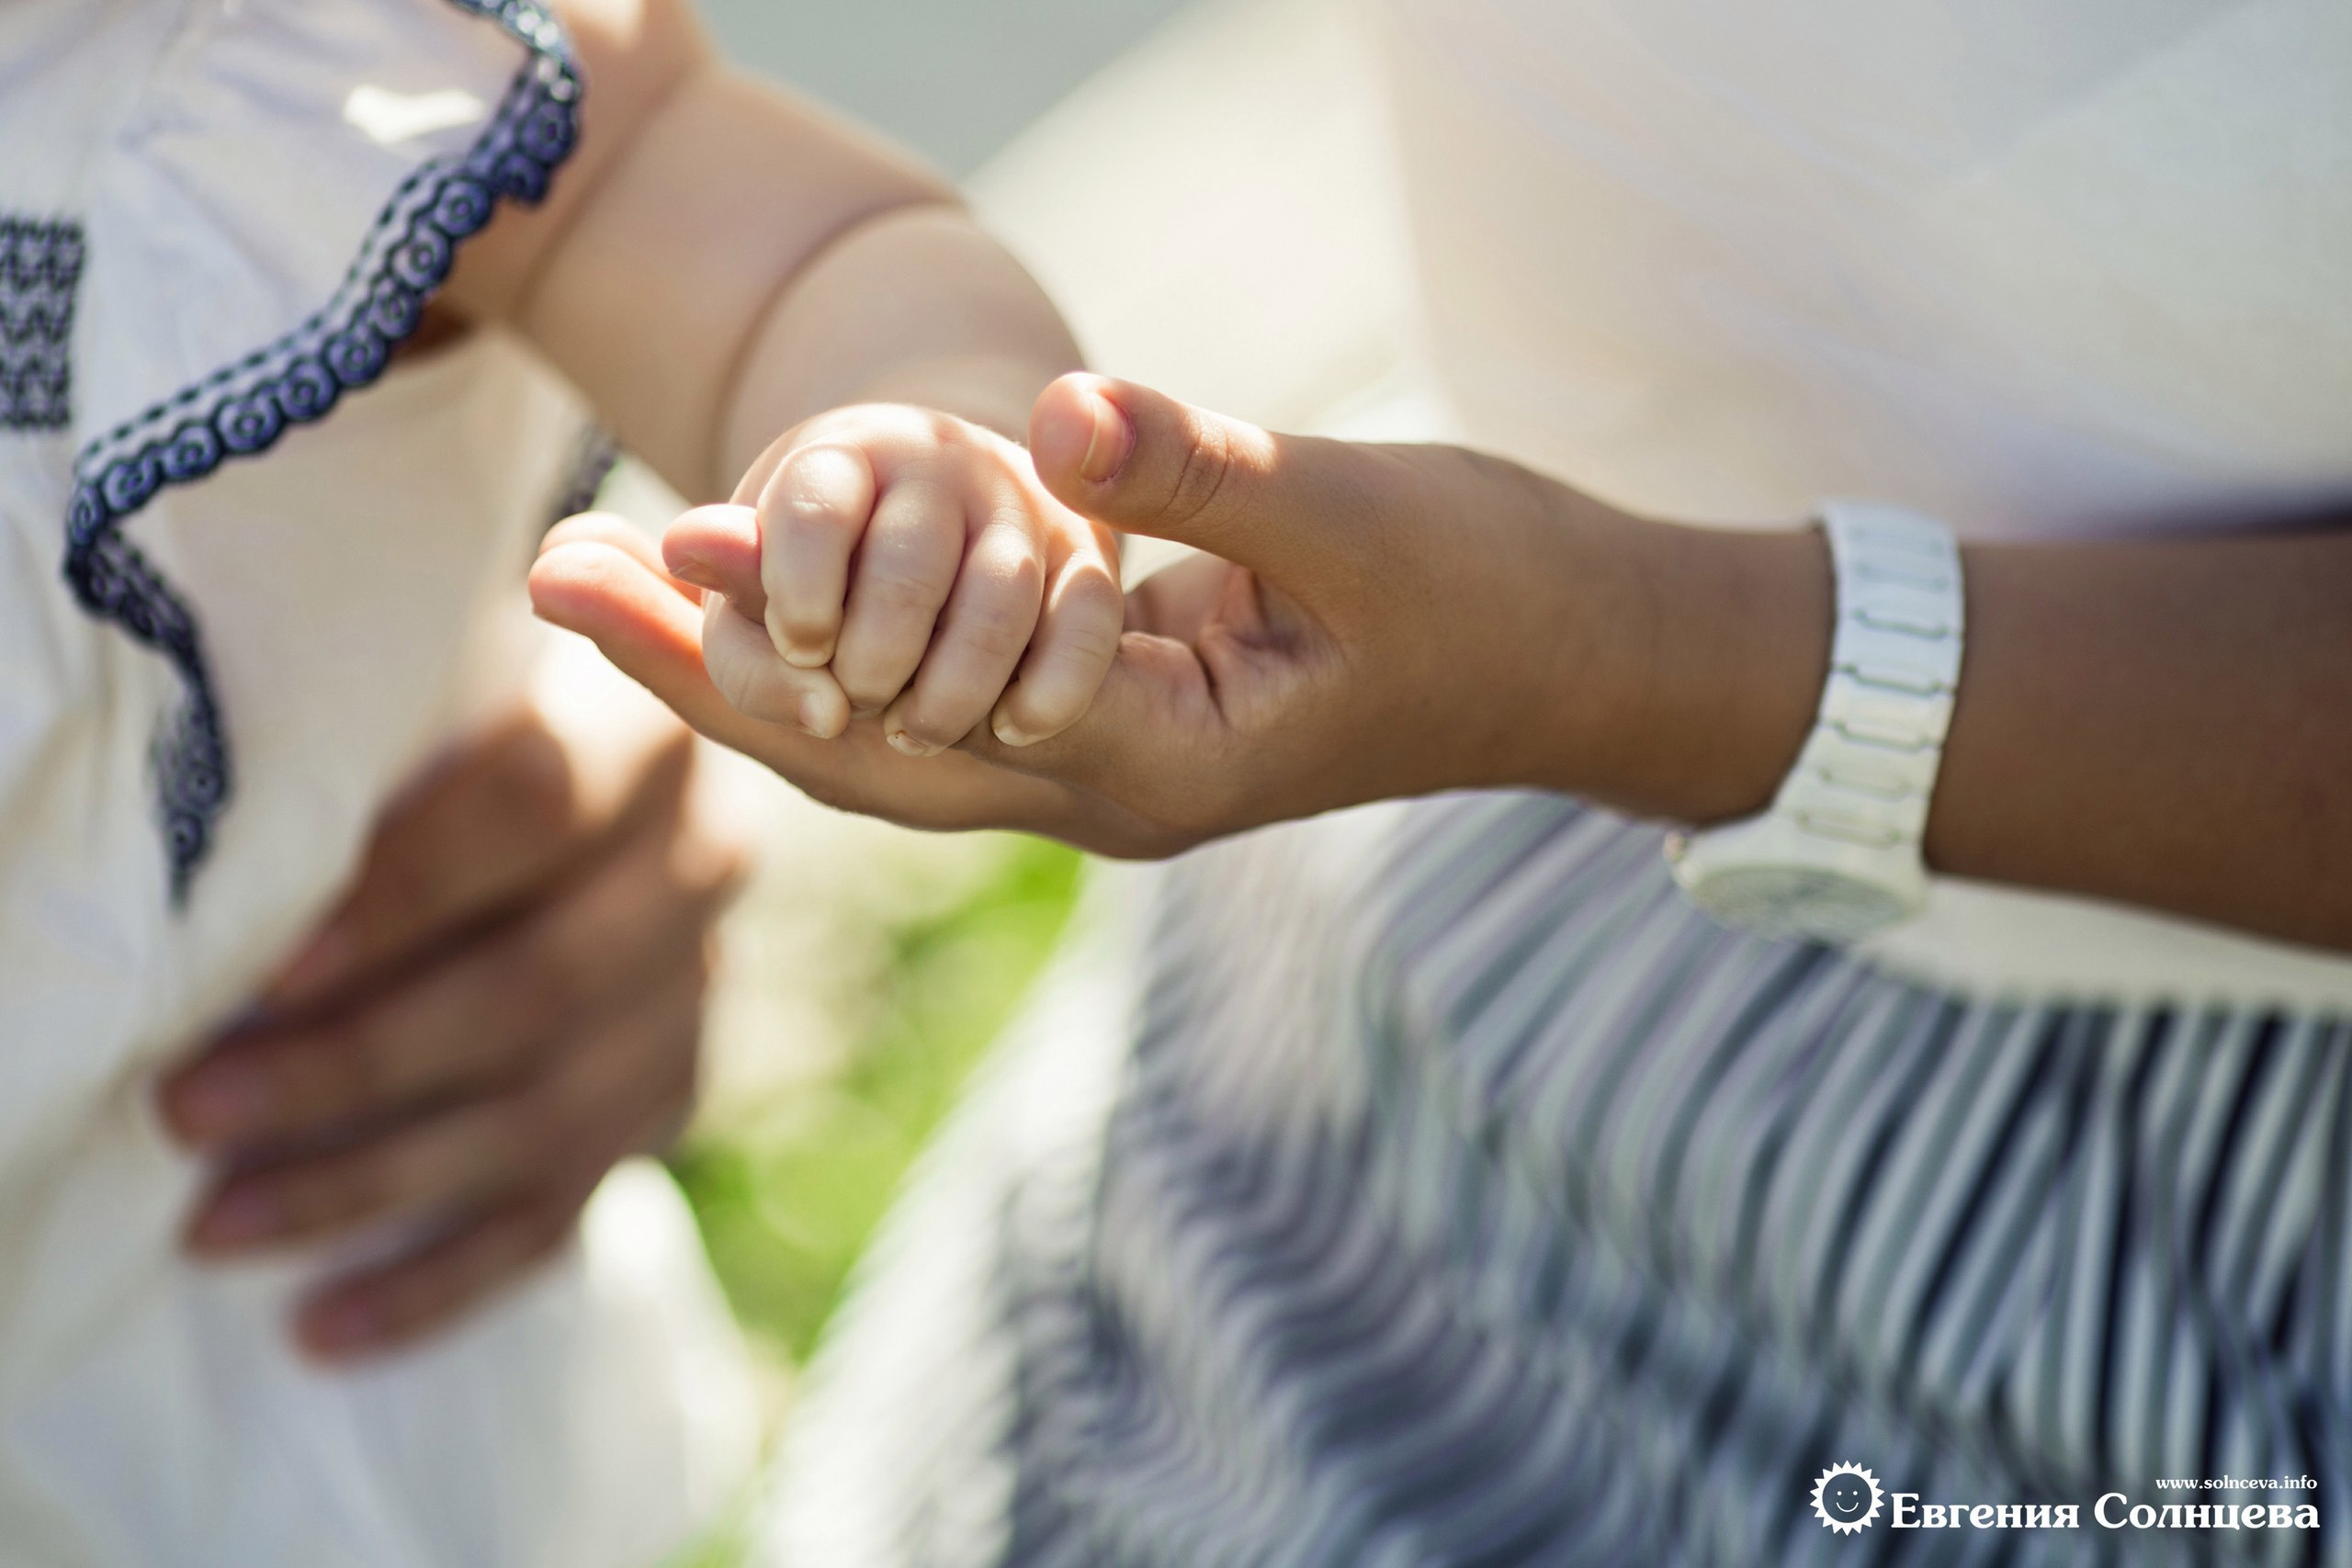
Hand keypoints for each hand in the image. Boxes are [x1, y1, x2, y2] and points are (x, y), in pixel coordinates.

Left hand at [158, 693, 745, 1360]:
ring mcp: (697, 989)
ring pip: (552, 1112)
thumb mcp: (434, 709)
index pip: (536, 806)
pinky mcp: (671, 1093)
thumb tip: (234, 881)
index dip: (407, 892)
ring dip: (374, 1182)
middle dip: (352, 1064)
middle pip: (539, 984)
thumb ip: (378, 757)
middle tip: (191, 1112)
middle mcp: (698, 861)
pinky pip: (565, 1208)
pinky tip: (323, 1326)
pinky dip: (441, 1280)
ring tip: (216, 1229)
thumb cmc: (446, 739)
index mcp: (643, 731)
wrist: (574, 806)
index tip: (269, 971)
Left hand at [530, 375, 1826, 853]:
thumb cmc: (1492, 592)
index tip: (651, 549)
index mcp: (1155, 761)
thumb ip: (1207, 473)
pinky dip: (837, 648)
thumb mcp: (1363, 517)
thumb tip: (1059, 417)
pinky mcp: (1111, 714)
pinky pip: (938, 699)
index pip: (919, 717)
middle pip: (860, 753)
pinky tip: (758, 591)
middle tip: (554, 574)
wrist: (1576, 661)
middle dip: (702, 671)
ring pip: (884, 738)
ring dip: (746, 662)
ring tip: (610, 578)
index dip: (781, 637)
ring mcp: (1102, 763)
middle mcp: (1104, 789)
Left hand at [678, 404, 1122, 755]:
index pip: (814, 507)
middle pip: (906, 569)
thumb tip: (642, 554)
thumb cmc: (830, 612)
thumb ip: (686, 611)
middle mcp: (936, 462)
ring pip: (998, 600)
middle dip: (874, 665)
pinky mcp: (1088, 558)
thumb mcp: (755, 618)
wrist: (953, 584)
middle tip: (861, 703)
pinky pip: (1087, 625)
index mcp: (837, 459)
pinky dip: (1047, 694)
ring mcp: (1020, 508)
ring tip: (918, 732)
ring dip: (950, 695)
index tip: (802, 648)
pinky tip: (1009, 730)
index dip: (800, 595)